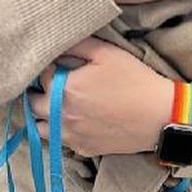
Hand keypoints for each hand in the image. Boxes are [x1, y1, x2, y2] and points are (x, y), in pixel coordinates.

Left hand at [28, 38, 173, 156]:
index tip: (58, 66)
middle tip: (51, 85)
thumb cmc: (135, 81)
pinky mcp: (83, 148)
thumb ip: (78, 45)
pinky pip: (60, 142)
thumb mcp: (107, 53)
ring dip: (43, 115)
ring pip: (40, 127)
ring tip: (57, 106)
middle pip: (32, 103)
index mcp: (64, 88)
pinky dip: (61, 132)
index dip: (48, 68)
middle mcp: (60, 114)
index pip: (40, 75)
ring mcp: (70, 135)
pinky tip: (75, 121)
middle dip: (38, 92)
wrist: (160, 116)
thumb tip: (58, 42)